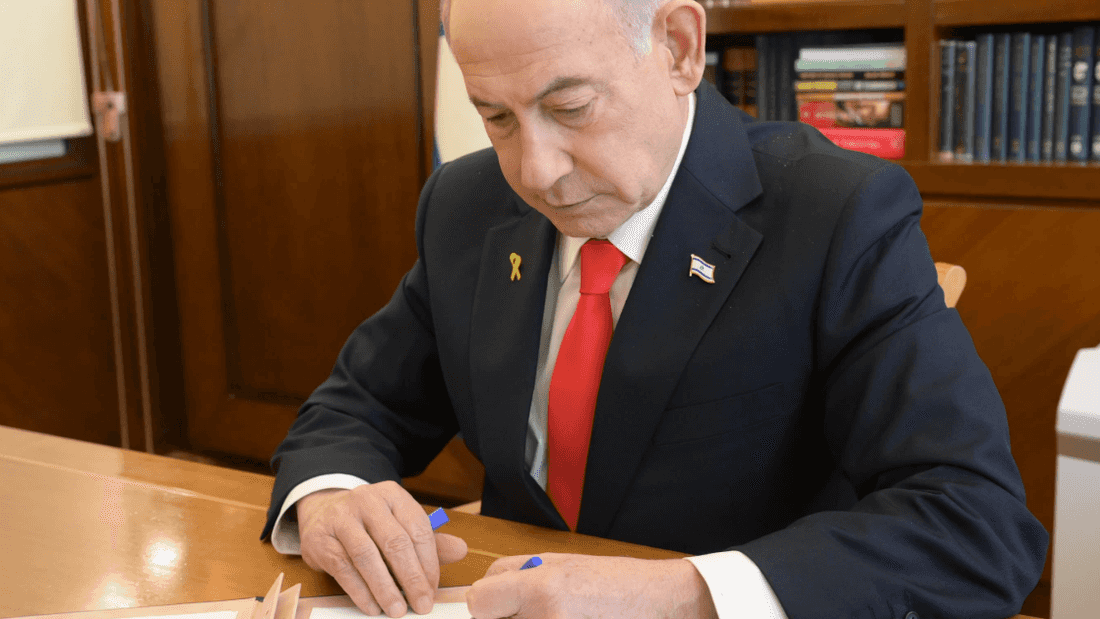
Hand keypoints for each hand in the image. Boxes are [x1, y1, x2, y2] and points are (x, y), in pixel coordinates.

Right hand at [296, 481, 468, 616]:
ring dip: (385, 588)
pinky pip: (343, 568)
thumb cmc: (369, 522)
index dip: (429, 562)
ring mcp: (341, 518)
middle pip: (395, 542)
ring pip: (367, 556)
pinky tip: (373, 607)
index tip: (433, 589)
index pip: (418, 529)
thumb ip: (429, 540)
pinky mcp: (320, 539)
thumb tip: (461, 550)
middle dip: (411, 578)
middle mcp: (367, 501)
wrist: (321, 511)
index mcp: (393, 495)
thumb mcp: (399, 523)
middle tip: (422, 604)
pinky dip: (360, 591)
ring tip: (398, 610)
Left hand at [465, 553, 717, 618]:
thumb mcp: (565, 564)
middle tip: (537, 614)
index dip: (489, 604)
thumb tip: (481, 593)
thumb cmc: (619, 585)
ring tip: (563, 618)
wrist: (666, 606)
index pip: (480, 602)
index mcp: (542, 588)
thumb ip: (518, 577)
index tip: (501, 605)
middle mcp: (546, 618)